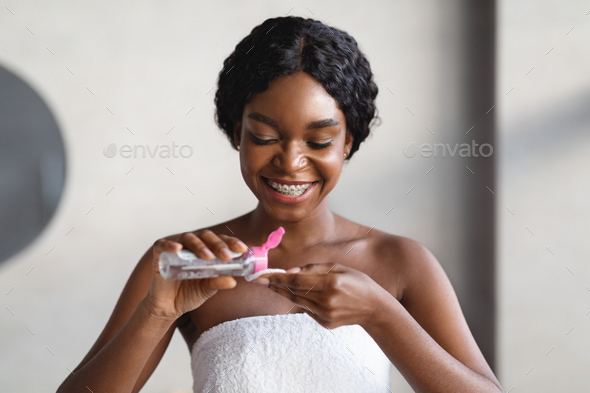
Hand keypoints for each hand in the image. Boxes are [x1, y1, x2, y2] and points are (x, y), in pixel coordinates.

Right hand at [143, 230, 247, 319]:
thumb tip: (233, 281)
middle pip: (207, 236)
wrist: (168, 307)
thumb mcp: (207, 290)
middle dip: (218, 245)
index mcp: (207, 251)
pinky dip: (169, 245)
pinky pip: (162, 245)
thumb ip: (218, 283)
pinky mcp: (160, 254)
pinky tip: (177, 248)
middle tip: (227, 256)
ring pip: (188, 238)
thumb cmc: (189, 294)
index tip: (243, 249)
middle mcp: (193, 247)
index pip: (221, 241)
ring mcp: (176, 249)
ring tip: (208, 257)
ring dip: (199, 246)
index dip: (232, 242)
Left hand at [251, 262, 389, 328]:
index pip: (296, 280)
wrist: (374, 308)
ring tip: (272, 285)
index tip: (262, 275)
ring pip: (296, 302)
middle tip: (260, 280)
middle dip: (275, 285)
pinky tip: (296, 294)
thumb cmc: (357, 283)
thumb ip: (313, 268)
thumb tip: (290, 271)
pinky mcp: (325, 323)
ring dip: (283, 293)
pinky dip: (299, 301)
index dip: (277, 278)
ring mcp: (325, 315)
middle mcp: (327, 301)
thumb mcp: (338, 267)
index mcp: (331, 283)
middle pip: (293, 292)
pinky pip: (306, 310)